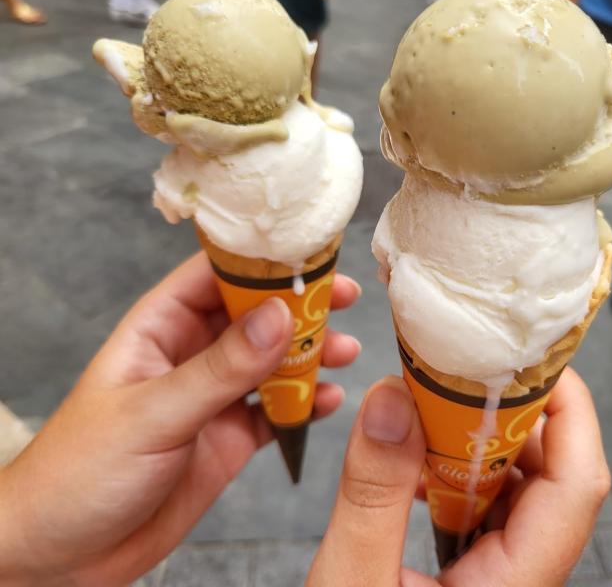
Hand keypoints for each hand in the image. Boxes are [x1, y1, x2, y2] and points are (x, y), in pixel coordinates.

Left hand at [0, 254, 361, 585]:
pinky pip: (278, 410)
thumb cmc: (79, 473)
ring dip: (309, 355)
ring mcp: (214, 397)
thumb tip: (278, 317)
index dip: (262, 262)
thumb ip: (220, 369)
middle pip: (254, 315)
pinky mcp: (230, 437)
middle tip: (343, 299)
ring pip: (272, 362)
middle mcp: (192, 356)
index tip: (310, 256)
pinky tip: (327, 400)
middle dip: (299, 307)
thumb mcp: (153, 414)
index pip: (215, 275)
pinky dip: (306, 404)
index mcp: (160, 329)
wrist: (66, 555)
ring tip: (345, 352)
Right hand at [308, 367, 610, 586]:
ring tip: (430, 412)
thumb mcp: (351, 586)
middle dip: (512, 417)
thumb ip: (372, 494)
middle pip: (552, 477)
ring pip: (517, 491)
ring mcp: (502, 580)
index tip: (535, 359)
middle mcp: (523, 581)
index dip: (570, 412)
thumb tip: (392, 400)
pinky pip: (484, 510)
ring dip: (479, 443)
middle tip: (462, 373)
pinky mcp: (476, 578)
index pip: (577, 485)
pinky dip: (454, 473)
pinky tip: (413, 464)